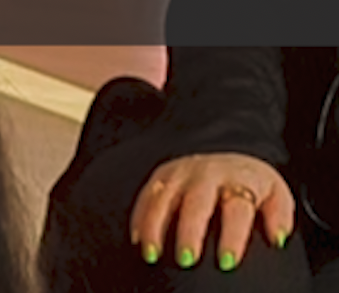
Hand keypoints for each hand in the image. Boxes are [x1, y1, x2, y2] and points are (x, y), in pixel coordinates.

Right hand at [132, 152, 295, 271]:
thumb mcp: (276, 194)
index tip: (227, 262)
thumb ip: (280, 216)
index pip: (236, 208)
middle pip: (196, 203)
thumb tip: (277, 238)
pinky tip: (137, 239)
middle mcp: (206, 173)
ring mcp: (180, 173)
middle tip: (186, 259)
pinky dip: (139, 218)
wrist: (229, 155)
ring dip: (154, 226)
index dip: (232, 237)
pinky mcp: (160, 174)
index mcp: (238, 180)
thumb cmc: (251, 184)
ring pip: (163, 198)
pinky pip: (145, 196)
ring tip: (152, 254)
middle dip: (189, 232)